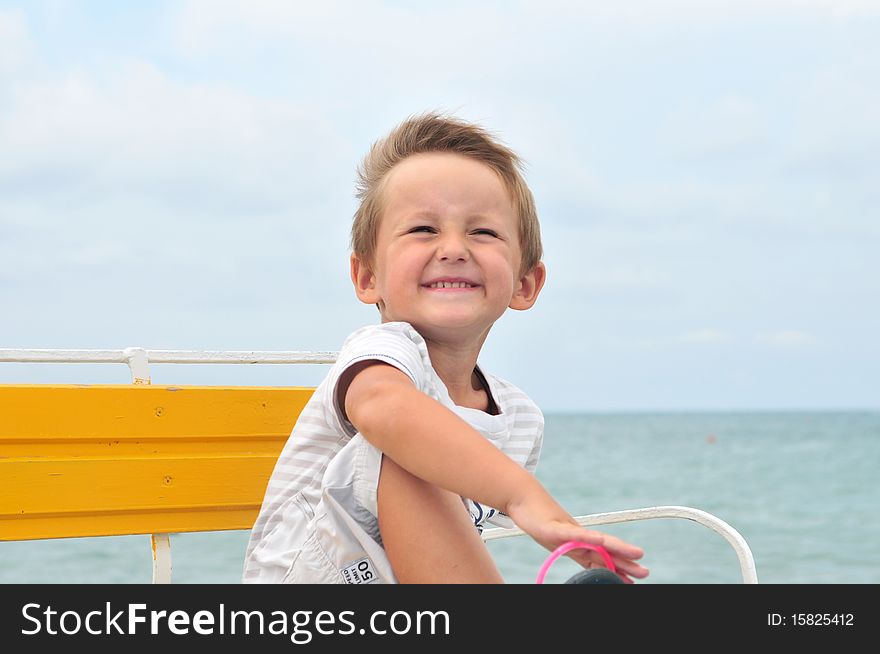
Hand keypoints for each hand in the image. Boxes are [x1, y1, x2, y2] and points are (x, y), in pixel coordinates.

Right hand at [506, 493, 648, 583]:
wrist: (522, 498)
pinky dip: (589, 538)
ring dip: (617, 549)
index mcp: (577, 544)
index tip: (633, 579)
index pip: (600, 559)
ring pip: (596, 542)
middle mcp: (577, 537)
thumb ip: (572, 548)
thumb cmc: (538, 519)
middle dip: (625, 562)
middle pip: (604, 551)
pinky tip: (601, 540)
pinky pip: (574, 534)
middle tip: (645, 571)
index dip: (617, 569)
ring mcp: (567, 531)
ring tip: (636, 554)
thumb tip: (587, 562)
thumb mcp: (555, 540)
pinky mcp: (555, 528)